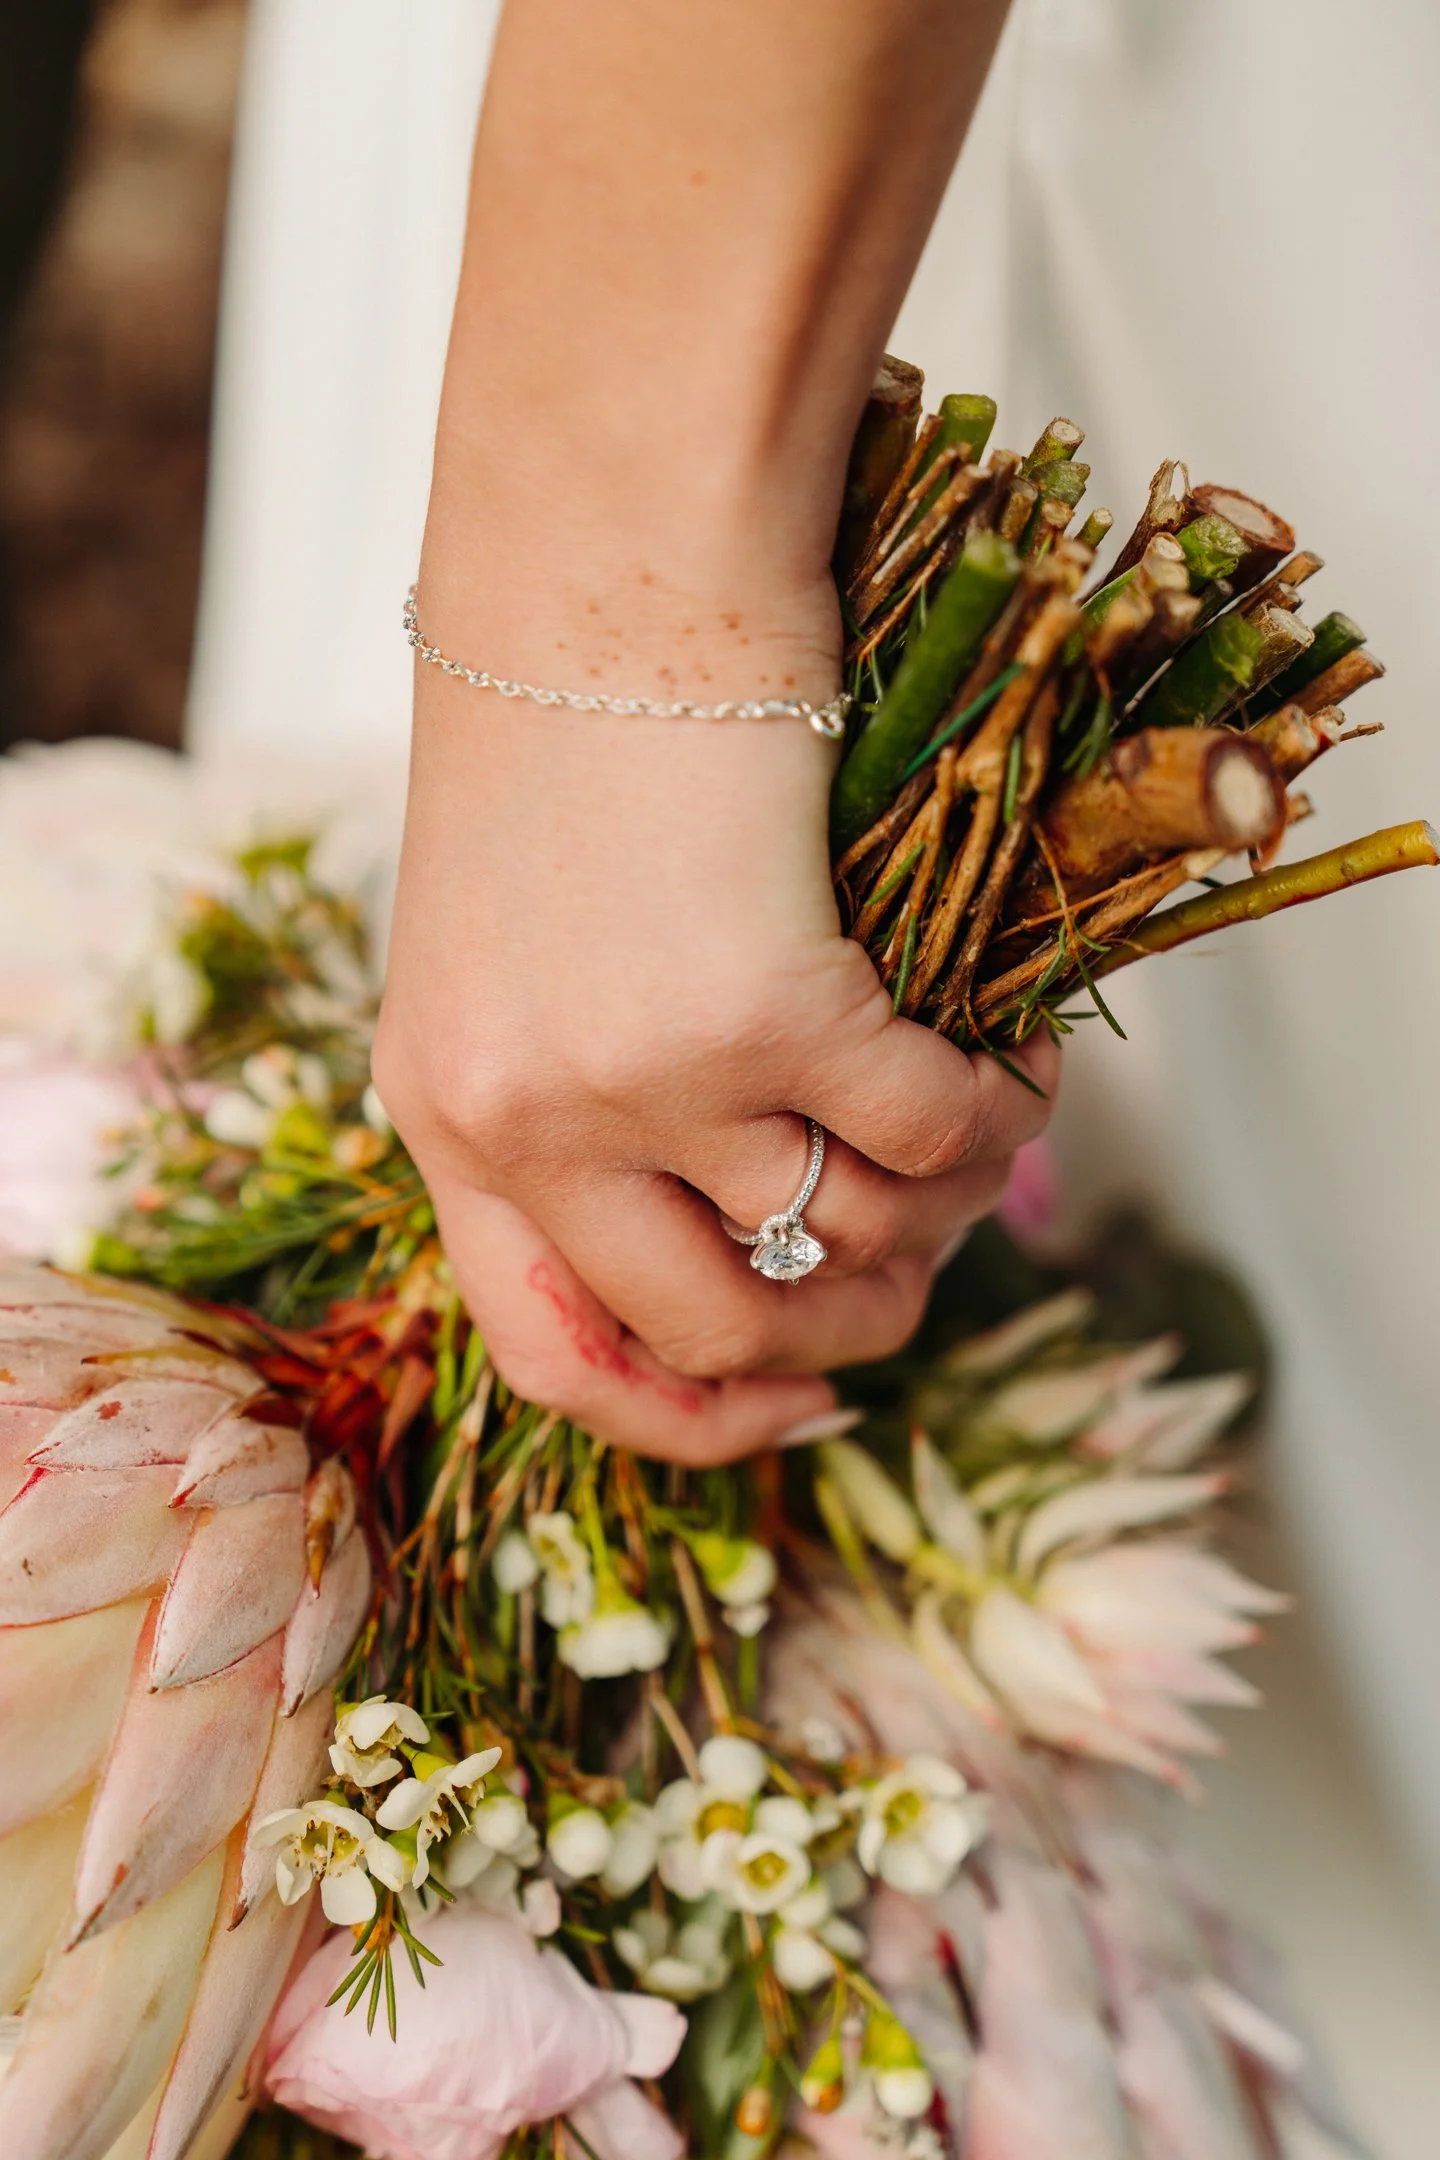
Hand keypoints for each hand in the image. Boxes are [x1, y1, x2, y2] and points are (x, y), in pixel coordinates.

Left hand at [375, 571, 1056, 1463]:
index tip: (793, 1398)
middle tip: (919, 1265)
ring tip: (974, 1129)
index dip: (686, 1418)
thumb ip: (576, 1095)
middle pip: (714, 1337)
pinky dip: (999, 1117)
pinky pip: (932, 1137)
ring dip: (942, 1211)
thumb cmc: (569, 731)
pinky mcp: (768, 1007)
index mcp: (445, 1115)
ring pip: (844, 1243)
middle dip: (846, 1338)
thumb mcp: (517, 947)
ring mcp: (641, 1080)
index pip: (548, 1359)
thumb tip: (749, 1232)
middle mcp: (526, 1123)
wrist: (604, 554)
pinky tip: (1014, 1062)